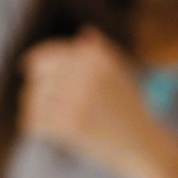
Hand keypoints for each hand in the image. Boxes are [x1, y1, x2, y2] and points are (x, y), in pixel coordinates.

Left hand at [19, 27, 173, 177]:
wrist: (145, 145)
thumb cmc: (131, 111)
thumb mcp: (121, 75)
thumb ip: (101, 53)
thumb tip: (86, 32)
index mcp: (96, 57)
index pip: (44, 57)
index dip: (37, 68)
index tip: (35, 77)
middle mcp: (87, 73)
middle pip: (35, 77)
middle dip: (40, 90)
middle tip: (55, 105)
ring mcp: (78, 98)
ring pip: (32, 98)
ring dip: (38, 110)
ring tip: (57, 120)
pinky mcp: (71, 124)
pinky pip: (34, 121)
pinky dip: (40, 128)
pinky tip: (55, 132)